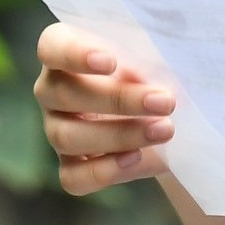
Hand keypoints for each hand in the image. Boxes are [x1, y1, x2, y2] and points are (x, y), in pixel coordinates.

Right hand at [33, 22, 176, 195]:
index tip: (110, 62)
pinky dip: (103, 171)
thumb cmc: (158, 64)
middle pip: (63, 95)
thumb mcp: (157, 51)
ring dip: (120, 135)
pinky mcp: (70, 165)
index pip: (52, 47)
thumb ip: (148, 54)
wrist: (171, 109)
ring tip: (164, 130)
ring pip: (66, 137)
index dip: (74, 54)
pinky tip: (135, 158)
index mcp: (67, 48)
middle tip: (165, 101)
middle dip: (118, 100)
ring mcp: (57, 128)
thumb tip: (142, 77)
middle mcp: (52, 89)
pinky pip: (72, 177)